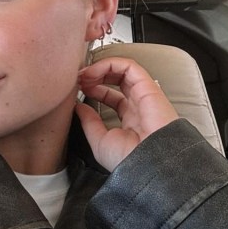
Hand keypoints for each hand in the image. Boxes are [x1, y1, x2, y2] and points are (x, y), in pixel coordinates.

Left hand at [75, 56, 178, 170]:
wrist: (148, 164)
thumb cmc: (129, 160)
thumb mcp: (100, 142)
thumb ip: (89, 122)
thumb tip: (79, 107)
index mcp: (129, 120)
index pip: (111, 96)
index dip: (94, 89)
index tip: (78, 90)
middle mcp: (137, 106)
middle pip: (117, 80)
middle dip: (96, 76)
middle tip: (79, 79)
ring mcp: (143, 95)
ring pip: (123, 70)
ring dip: (100, 68)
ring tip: (84, 74)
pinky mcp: (148, 87)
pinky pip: (129, 66)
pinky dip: (110, 64)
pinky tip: (94, 72)